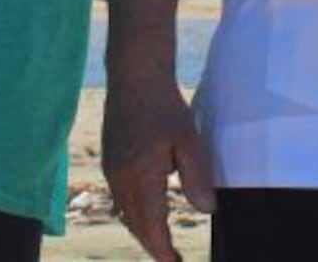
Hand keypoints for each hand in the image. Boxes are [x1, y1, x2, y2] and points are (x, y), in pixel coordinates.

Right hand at [102, 74, 215, 261]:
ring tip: (162, 240)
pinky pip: (120, 197)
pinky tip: (147, 210)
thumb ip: (197, 177)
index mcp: (140, 176)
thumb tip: (207, 210)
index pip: (151, 226)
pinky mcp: (110, 159)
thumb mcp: (188, 139)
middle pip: (135, 224)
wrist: (134, 74)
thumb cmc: (164, 104)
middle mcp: (120, 178)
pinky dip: (133, 212)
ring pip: (125, 212)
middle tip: (172, 259)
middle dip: (153, 245)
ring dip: (143, 229)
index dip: (163, 250)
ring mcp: (111, 168)